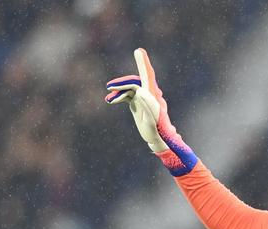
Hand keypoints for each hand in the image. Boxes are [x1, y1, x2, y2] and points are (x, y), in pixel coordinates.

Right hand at [105, 48, 196, 174]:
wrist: (159, 139)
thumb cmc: (157, 132)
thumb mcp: (152, 121)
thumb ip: (148, 106)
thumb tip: (140, 91)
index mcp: (153, 96)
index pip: (148, 76)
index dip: (143, 63)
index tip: (138, 50)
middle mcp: (149, 94)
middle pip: (134, 81)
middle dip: (122, 83)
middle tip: (109, 87)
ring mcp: (143, 98)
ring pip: (129, 88)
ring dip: (118, 91)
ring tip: (109, 98)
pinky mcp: (138, 102)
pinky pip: (127, 95)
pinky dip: (119, 96)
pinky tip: (111, 101)